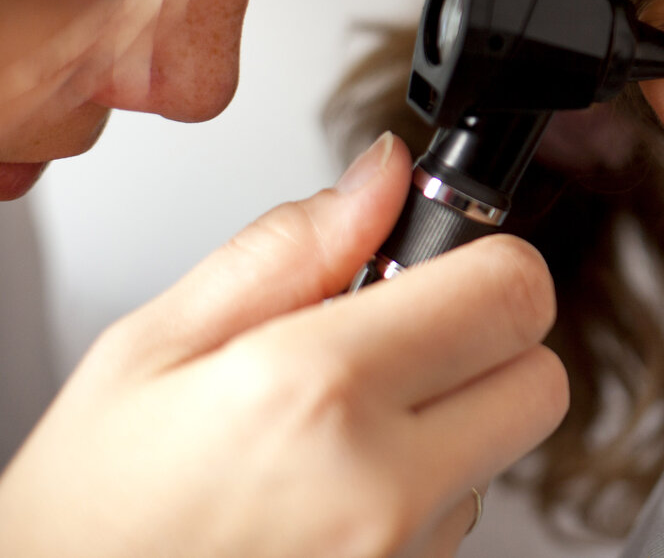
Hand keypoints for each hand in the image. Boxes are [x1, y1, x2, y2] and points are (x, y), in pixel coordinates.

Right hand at [0, 133, 567, 557]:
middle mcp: (378, 490)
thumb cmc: (90, 512)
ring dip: (454, 427)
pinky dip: (424, 495)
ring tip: (339, 434)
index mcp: (316, 394)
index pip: (511, 291)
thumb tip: (384, 176)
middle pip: (541, 379)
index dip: (485, 263)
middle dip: (488, 345)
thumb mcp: (154, 346)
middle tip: (400, 343)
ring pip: (505, 453)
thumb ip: (289, 249)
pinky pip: (462, 521)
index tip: (440, 267)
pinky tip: (335, 492)